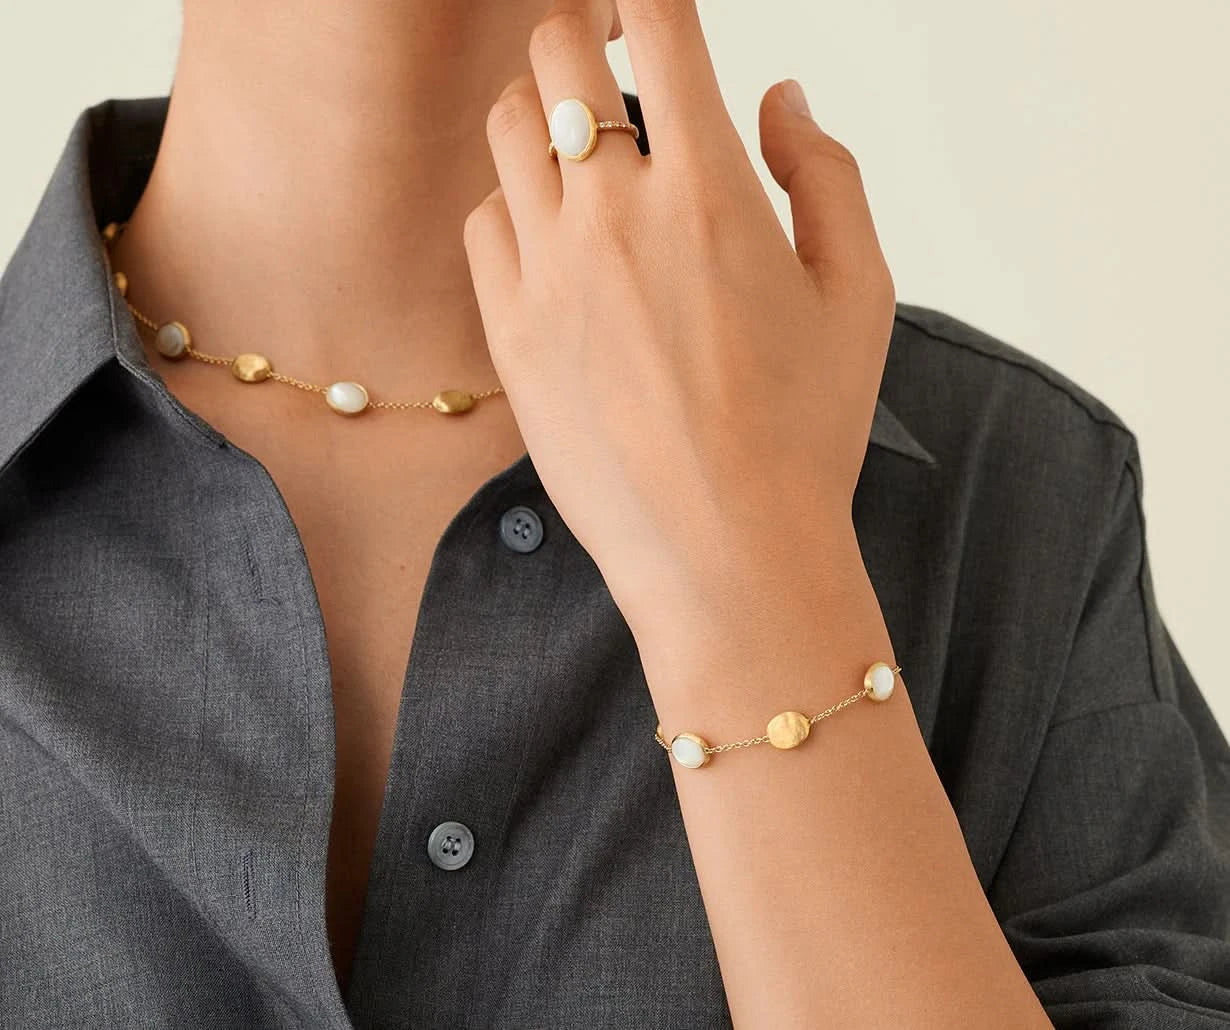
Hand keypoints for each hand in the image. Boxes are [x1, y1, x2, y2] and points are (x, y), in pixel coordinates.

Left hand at [463, 0, 896, 647]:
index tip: (651, 7)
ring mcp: (549, 271)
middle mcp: (615, 214)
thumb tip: (779, 94)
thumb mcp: (859, 293)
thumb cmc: (804, 431)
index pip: (657, 23)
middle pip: (558, 52)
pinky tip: (556, 237)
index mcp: (710, 189)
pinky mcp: (509, 331)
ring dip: (549, 115)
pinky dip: (517, 205)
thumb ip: (826, 171)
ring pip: (511, 128)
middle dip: (587, 34)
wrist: (726, 553)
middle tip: (614, 59)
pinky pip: (484, 221)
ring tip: (588, 152)